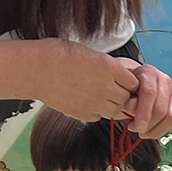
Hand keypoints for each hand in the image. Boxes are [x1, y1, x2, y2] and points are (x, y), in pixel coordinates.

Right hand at [33, 40, 147, 121]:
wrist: (37, 69)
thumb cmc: (59, 55)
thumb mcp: (91, 53)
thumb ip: (107, 67)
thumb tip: (117, 74)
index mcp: (111, 68)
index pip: (134, 82)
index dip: (129, 83)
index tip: (124, 82)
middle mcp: (107, 87)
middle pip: (127, 99)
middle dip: (123, 95)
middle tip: (114, 91)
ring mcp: (95, 102)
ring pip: (115, 111)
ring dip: (112, 106)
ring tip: (101, 98)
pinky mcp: (83, 113)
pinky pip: (98, 117)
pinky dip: (97, 112)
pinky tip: (88, 103)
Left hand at [124, 60, 171, 136]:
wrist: (134, 86)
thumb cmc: (128, 91)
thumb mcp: (123, 92)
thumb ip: (127, 101)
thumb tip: (134, 111)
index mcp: (149, 72)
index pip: (149, 93)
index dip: (143, 113)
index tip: (136, 128)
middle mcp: (164, 80)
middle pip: (161, 108)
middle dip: (148, 125)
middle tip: (136, 130)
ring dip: (158, 130)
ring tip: (145, 133)